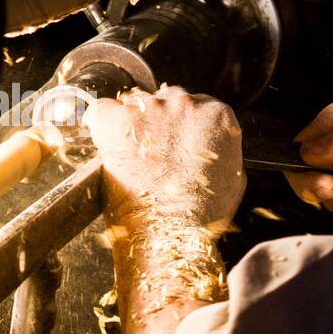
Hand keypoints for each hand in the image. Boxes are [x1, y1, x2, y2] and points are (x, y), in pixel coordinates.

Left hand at [84, 86, 245, 231]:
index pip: (196, 105)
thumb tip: (211, 148)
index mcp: (218, 116)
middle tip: (151, 154)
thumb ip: (222, 150)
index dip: (181, 126)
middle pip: (165, 100)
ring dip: (131, 124)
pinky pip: (101, 109)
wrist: (170, 233)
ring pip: (135, 104)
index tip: (173, 142)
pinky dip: (100, 123)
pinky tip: (105, 142)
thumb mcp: (232, 179)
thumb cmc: (201, 215)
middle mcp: (186, 104)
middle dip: (158, 123)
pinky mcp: (117, 119)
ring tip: (130, 156)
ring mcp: (151, 109)